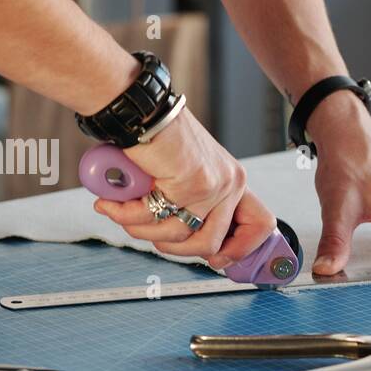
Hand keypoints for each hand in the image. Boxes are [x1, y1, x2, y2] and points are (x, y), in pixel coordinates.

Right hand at [92, 108, 276, 268]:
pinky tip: (110, 204)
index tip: (217, 260)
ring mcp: (212, 185)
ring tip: (119, 212)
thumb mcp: (184, 175)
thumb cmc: (157, 138)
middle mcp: (229, 183)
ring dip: (140, 229)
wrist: (142, 111)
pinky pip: (152, 217)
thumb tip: (178, 242)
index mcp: (233, 182)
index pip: (260, 225)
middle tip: (146, 232)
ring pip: (177, 236)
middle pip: (208, 244)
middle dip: (171, 249)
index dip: (241, 249)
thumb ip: (188, 205)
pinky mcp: (190, 184)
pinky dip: (125, 214)